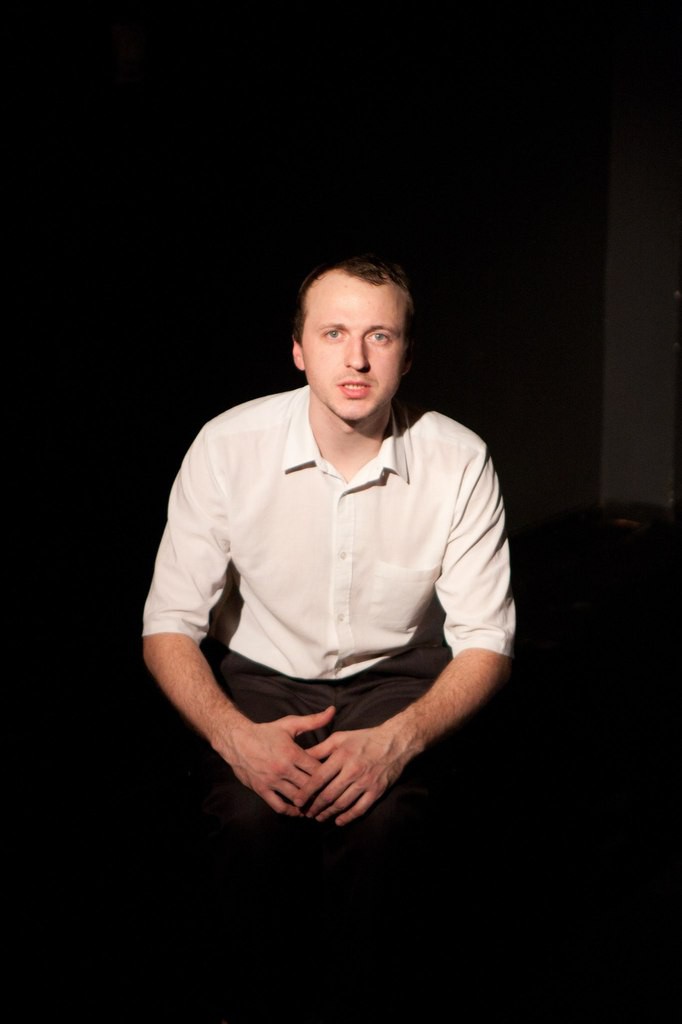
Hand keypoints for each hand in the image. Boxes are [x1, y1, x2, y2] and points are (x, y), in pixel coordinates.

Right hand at [227, 705, 335, 815]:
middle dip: (321, 791)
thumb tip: (332, 711)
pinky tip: (298, 810)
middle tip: (330, 794)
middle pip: (309, 786)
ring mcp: (272, 781)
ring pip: (296, 798)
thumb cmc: (266, 732)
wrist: (237, 740)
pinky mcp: (261, 790)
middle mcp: (283, 769)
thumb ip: (313, 720)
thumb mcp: (290, 724)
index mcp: (292, 753)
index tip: (335, 777)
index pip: (317, 769)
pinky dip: (291, 811)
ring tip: (318, 804)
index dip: (328, 775)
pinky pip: (279, 806)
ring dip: (308, 803)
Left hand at [294, 723, 409, 825]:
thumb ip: (320, 748)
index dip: (306, 791)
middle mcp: (353, 770)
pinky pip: (360, 808)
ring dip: (328, 813)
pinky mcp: (376, 791)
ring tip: (318, 817)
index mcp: (342, 756)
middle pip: (329, 794)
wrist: (395, 742)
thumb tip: (301, 756)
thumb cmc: (364, 738)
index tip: (297, 800)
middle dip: (315, 806)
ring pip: (342, 803)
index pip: (319, 778)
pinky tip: (339, 821)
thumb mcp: (340, 738)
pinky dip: (348, 817)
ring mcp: (365, 782)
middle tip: (306, 813)